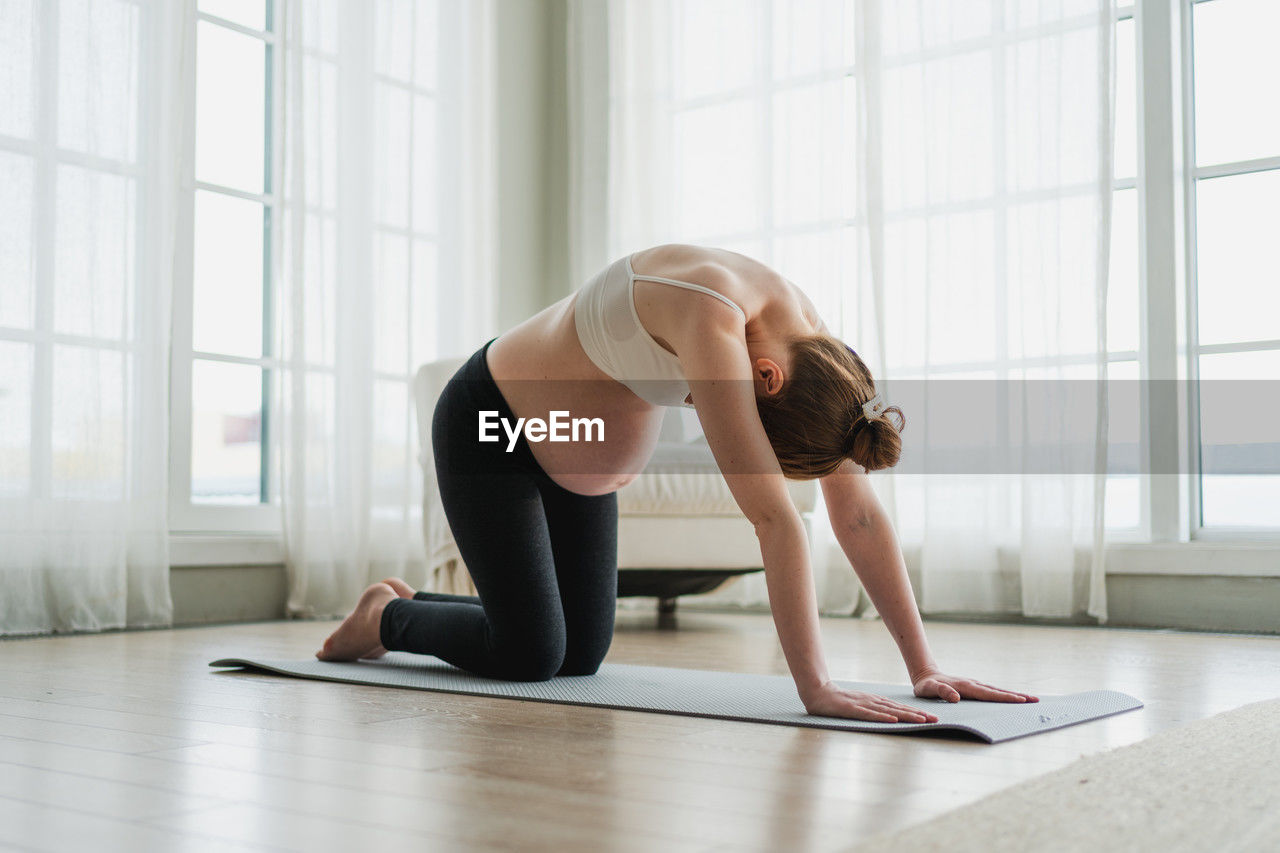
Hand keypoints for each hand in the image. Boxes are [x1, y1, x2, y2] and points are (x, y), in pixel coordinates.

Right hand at [801, 681, 938, 722]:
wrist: (818, 692)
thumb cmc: (838, 701)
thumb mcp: (859, 704)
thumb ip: (872, 708)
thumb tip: (889, 715)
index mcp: (875, 701)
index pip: (899, 707)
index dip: (916, 712)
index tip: (932, 718)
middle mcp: (872, 701)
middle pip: (898, 708)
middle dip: (917, 714)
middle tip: (935, 719)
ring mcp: (863, 704)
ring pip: (888, 711)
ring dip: (905, 715)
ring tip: (921, 720)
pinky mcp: (852, 709)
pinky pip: (869, 714)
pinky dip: (882, 717)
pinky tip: (893, 720)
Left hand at [911, 668, 1038, 703]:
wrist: (926, 675)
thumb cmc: (926, 686)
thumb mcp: (929, 689)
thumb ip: (941, 692)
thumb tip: (956, 698)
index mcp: (966, 687)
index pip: (989, 694)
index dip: (1005, 698)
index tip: (1021, 700)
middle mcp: (974, 684)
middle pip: (999, 691)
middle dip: (1017, 696)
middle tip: (1036, 701)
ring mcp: (976, 685)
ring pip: (998, 691)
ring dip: (1014, 695)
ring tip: (1031, 699)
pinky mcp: (975, 687)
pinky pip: (993, 692)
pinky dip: (1005, 695)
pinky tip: (1013, 699)